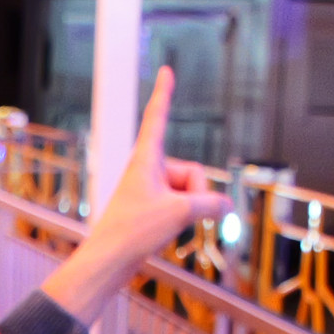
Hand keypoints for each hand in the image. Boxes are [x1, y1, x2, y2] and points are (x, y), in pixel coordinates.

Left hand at [39, 69, 232, 321]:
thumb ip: (211, 204)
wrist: (107, 263)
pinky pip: (184, 209)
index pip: (158, 118)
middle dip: (196, 196)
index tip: (165, 70)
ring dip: (190, 213)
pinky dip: (185, 222)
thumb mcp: (180, 214)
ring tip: (162, 229)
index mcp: (146, 159)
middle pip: (194, 173)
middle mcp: (149, 170)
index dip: (164, 93)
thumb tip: (226, 207)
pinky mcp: (154, 210)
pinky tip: (166, 236)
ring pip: (192, 195)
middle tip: (170, 216)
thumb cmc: (133, 233)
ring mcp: (152, 191)